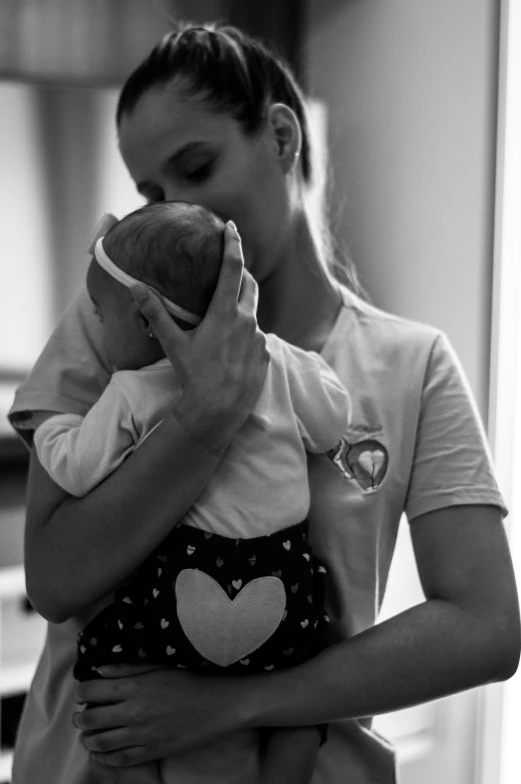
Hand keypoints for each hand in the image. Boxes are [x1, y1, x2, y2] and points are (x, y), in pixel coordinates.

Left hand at [71, 664, 244, 766]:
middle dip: (80, 717)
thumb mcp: (157, 666)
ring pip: (101, 742)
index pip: (92, 691)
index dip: (81, 692)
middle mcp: (134, 712)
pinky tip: (103, 752)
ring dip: (89, 739)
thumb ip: (127, 668)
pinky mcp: (153, 751)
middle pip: (91, 719)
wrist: (218, 703)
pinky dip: (107, 757)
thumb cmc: (189, 679)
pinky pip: (121, 759)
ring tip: (88, 734)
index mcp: (134, 687)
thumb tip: (99, 670)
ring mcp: (143, 734)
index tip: (82, 693)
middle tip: (81, 715)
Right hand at [128, 222, 269, 453]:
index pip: (233, 267)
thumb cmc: (194, 376)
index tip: (231, 227)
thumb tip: (134, 286)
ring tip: (224, 319)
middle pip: (250, 284)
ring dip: (241, 309)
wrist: (218, 411)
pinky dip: (245, 334)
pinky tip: (231, 350)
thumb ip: (155, 312)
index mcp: (226, 313)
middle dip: (241, 271)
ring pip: (252, 313)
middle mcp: (248, 321)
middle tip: (230, 267)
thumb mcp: (173, 343)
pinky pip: (256, 337)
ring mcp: (259, 339)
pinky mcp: (265, 355)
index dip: (233, 244)